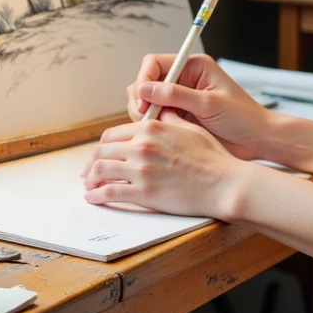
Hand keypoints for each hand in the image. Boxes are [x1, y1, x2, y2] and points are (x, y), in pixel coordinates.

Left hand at [82, 113, 242, 215]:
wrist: (224, 183)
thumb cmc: (213, 159)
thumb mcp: (191, 129)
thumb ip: (170, 120)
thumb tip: (160, 113)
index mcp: (151, 128)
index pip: (112, 134)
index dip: (102, 147)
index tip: (100, 155)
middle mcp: (142, 146)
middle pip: (101, 152)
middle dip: (91, 164)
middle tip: (89, 174)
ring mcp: (141, 169)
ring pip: (100, 171)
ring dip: (90, 180)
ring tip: (89, 187)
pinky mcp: (143, 192)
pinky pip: (109, 192)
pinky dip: (96, 196)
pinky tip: (93, 199)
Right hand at [125, 53, 270, 160]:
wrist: (257, 140)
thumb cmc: (243, 117)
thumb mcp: (209, 104)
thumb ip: (176, 95)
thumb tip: (144, 89)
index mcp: (193, 66)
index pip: (154, 64)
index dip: (144, 80)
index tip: (142, 101)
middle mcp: (183, 79)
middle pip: (146, 82)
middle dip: (142, 100)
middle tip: (149, 119)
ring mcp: (179, 99)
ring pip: (147, 102)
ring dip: (147, 115)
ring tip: (159, 128)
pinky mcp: (179, 116)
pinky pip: (156, 118)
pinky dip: (154, 126)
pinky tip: (164, 135)